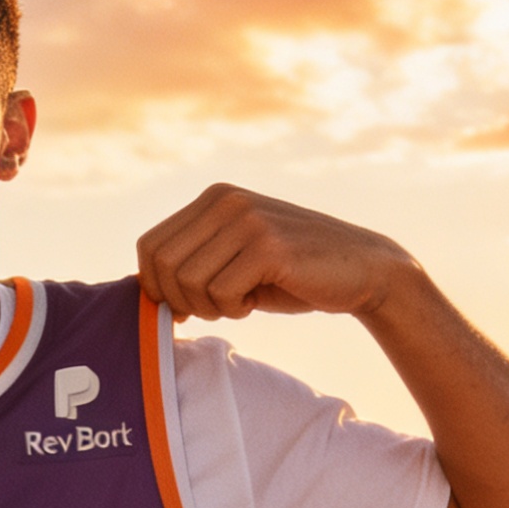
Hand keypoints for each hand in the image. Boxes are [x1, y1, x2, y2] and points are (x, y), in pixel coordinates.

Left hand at [136, 184, 420, 322]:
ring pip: (189, 282)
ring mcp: (247, 220)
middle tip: (217, 307)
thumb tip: (145, 292)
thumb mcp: (235, 259)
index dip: (158, 286)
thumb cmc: (293, 273)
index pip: (150, 247)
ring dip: (211, 307)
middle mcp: (225, 201)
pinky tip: (257, 299)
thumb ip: (195, 263)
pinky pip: (221, 294)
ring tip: (240, 300)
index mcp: (213, 198)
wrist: (362, 271)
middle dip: (182, 300)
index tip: (188, 304)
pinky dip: (234, 309)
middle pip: (162, 266)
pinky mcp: (267, 246)